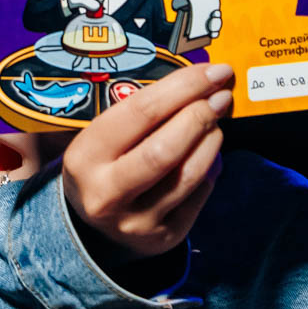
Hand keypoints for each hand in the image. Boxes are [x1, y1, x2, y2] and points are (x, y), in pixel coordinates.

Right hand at [60, 62, 232, 262]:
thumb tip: (199, 82)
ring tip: (216, 122)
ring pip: (189, 174)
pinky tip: (208, 154)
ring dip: (212, 140)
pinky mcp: (163, 237)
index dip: (183, 87)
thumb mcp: (102, 137)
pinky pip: (199, 195)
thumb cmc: (103, 165)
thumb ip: (141, 112)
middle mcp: (107, 193)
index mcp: (86, 156)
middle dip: (201, 114)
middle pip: (166, 148)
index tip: (212, 71)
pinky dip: (210, 168)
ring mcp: (136, 221)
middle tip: (221, 95)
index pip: (141, 112)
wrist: (90, 228)